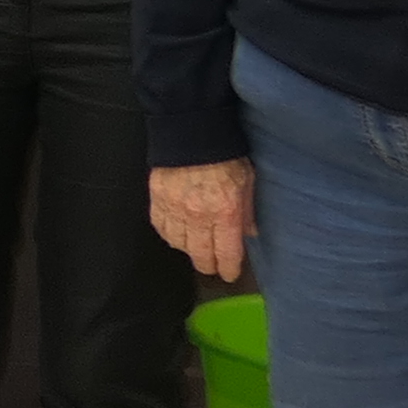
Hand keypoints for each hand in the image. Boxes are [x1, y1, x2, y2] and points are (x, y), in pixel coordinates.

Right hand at [151, 158, 254, 281]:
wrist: (192, 132)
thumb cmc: (224, 155)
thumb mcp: (247, 181)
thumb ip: (248, 211)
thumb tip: (249, 233)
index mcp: (225, 213)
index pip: (226, 254)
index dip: (228, 269)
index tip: (229, 274)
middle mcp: (199, 217)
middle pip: (200, 256)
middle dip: (208, 265)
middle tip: (212, 265)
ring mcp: (175, 210)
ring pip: (179, 245)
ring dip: (188, 249)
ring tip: (195, 247)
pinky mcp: (158, 200)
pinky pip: (161, 228)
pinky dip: (169, 234)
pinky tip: (177, 232)